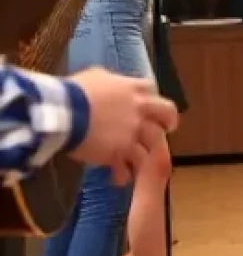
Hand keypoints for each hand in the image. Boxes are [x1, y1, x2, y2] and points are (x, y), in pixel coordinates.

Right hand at [67, 66, 177, 184]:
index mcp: (134, 89)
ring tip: (139, 163)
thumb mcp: (95, 77)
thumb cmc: (74, 91)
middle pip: (167, 115)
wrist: (63, 113)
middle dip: (167, 123)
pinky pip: (129, 167)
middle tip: (163, 130)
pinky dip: (124, 174)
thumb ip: (109, 82)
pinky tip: (117, 178)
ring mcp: (134, 132)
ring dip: (148, 155)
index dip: (150, 98)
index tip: (146, 105)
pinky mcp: (121, 152)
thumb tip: (107, 86)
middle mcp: (141, 109)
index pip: (152, 89)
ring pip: (154, 146)